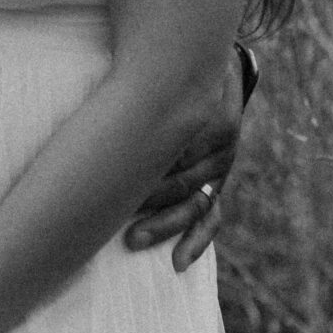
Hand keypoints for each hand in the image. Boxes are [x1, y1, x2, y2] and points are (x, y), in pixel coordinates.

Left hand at [122, 48, 246, 270]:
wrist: (219, 72)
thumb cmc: (180, 71)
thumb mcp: (172, 70)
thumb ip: (149, 85)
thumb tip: (112, 88)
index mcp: (213, 118)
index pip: (177, 150)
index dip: (146, 167)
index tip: (114, 178)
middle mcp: (220, 147)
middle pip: (182, 181)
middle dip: (147, 198)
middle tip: (115, 212)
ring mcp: (219, 171)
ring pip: (194, 205)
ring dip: (164, 224)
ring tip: (134, 239)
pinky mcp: (217, 185)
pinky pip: (211, 218)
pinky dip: (196, 241)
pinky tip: (179, 262)